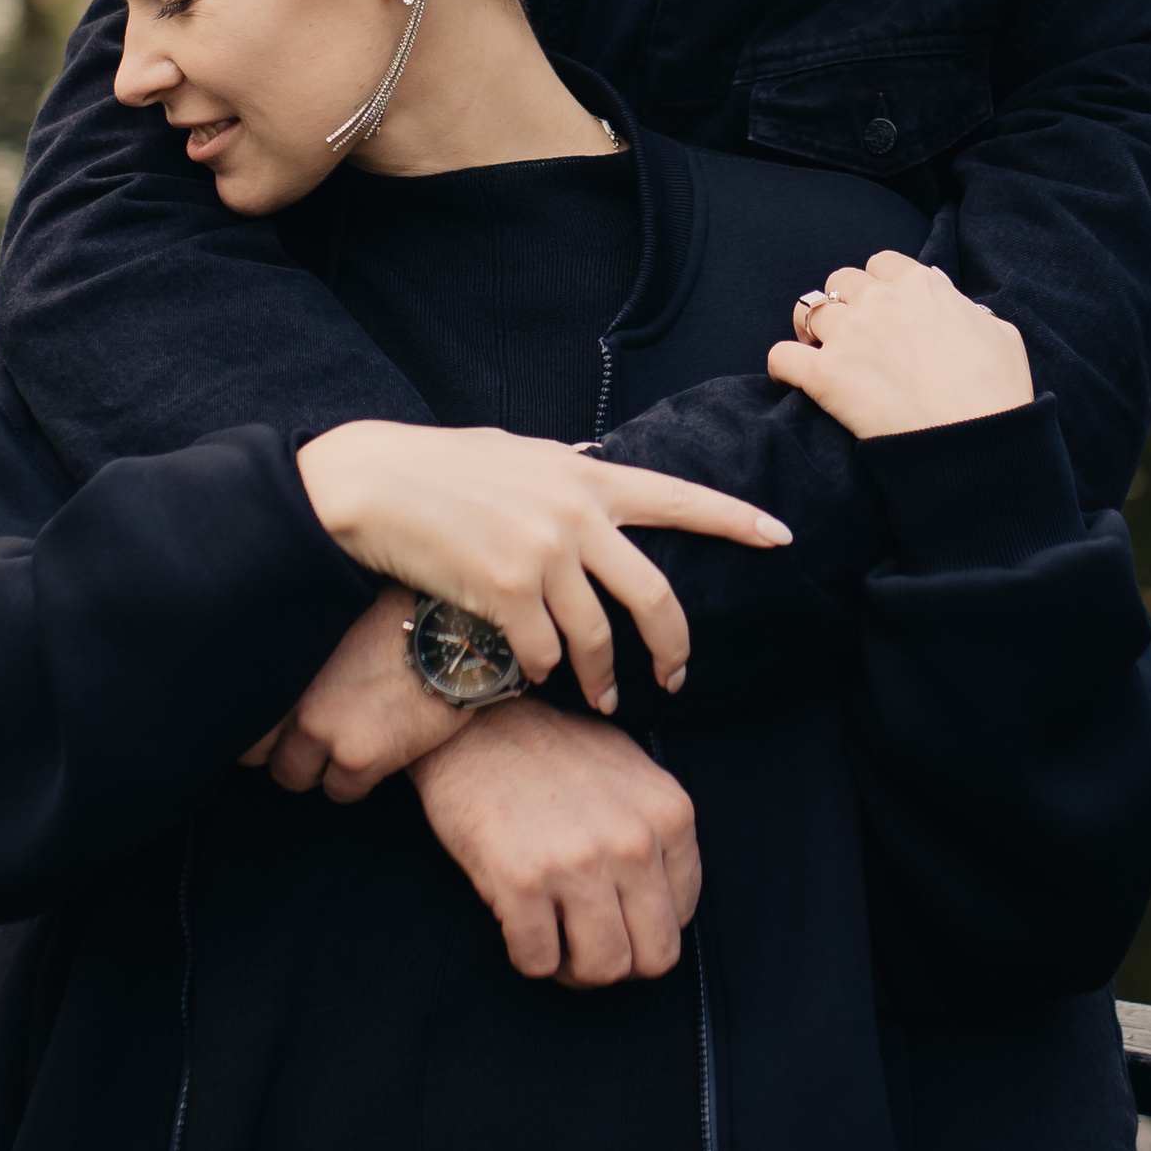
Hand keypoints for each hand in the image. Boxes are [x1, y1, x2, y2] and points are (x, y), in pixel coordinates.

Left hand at [249, 587, 469, 798]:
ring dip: (319, 766)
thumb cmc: (402, 615)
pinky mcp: (358, 757)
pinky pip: (340, 791)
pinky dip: (357, 780)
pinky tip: (379, 751)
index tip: (278, 723)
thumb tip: (286, 667)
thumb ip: (304, 646)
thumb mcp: (336, 614)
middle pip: (257, 753)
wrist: (456, 633)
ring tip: (350, 741)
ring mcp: (320, 728)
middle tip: (317, 736)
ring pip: (295, 777)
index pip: (238, 712)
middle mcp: (290, 695)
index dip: (259, 722)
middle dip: (284, 748)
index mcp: (281, 658)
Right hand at [293, 421, 790, 715]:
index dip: (736, 520)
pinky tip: (537, 669)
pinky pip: (545, 652)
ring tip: (600, 696)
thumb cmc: (438, 468)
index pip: (680, 497)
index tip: (780, 537)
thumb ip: (567, 474)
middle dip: (674, 648)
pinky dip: (546, 669)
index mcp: (586, 477)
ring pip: (597, 637)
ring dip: (601, 677)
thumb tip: (603, 468)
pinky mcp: (506, 592)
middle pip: (655, 596)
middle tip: (676, 678)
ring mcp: (542, 554)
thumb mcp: (518, 454)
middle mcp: (576, 514)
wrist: (369, 484)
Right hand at [411, 699, 701, 986]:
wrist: (473, 724)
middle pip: (654, 958)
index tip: (613, 916)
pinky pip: (538, 962)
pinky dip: (528, 955)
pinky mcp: (521, 881)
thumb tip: (666, 903)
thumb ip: (657, 831)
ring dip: (574, 968)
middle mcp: (634, 841)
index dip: (644, 928)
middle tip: (585, 943)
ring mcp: (578, 863)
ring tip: (554, 936)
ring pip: (603, 970)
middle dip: (619, 962)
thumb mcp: (630, 771)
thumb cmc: (551, 750)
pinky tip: (518, 922)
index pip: (681, 918)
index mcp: (670, 814)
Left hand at [766, 250, 1034, 440]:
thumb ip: (971, 312)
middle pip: (841, 281)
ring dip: (812, 331)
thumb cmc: (997, 393)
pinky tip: (793, 378)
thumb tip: (960, 310)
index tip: (885, 309)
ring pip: (807, 312)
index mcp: (921, 286)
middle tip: (853, 334)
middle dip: (844, 304)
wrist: (975, 442)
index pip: (883, 264)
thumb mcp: (1001, 334)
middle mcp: (879, 302)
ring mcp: (848, 336)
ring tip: (822, 354)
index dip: (880, 287)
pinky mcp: (825, 376)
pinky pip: (781, 357)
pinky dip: (783, 366)